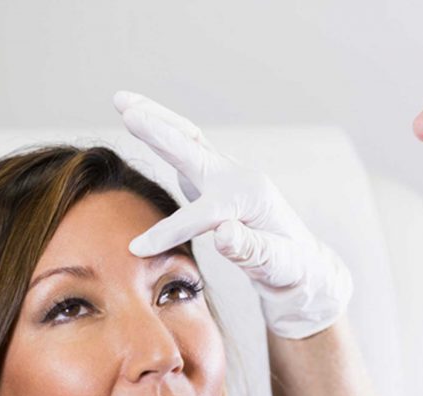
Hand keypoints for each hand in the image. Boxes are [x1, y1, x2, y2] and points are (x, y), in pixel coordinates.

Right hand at [113, 91, 352, 339]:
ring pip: (188, 140)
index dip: (169, 230)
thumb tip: (221, 233)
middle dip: (159, 132)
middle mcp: (238, 177)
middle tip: (126, 110)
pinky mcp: (215, 178)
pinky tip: (140, 118)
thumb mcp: (277, 265)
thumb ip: (249, 249)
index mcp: (251, 198)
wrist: (301, 262)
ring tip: (122, 100)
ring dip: (156, 119)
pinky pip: (185, 149)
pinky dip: (162, 132)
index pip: (203, 213)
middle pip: (194, 149)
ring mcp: (226, 174)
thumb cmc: (290, 267)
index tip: (137, 248)